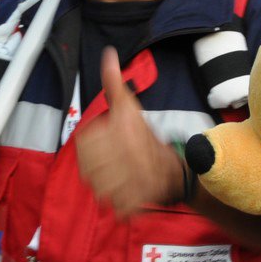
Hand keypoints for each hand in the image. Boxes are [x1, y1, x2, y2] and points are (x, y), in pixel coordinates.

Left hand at [74, 48, 183, 216]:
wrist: (175, 167)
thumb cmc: (145, 136)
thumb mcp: (128, 106)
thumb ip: (113, 82)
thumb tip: (108, 54)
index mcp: (118, 133)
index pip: (85, 146)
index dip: (95, 148)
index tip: (109, 147)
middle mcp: (123, 157)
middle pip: (90, 170)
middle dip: (101, 169)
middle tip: (116, 164)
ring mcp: (130, 182)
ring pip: (100, 189)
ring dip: (108, 187)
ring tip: (121, 178)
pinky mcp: (137, 201)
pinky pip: (118, 207)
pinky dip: (122, 206)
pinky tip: (127, 194)